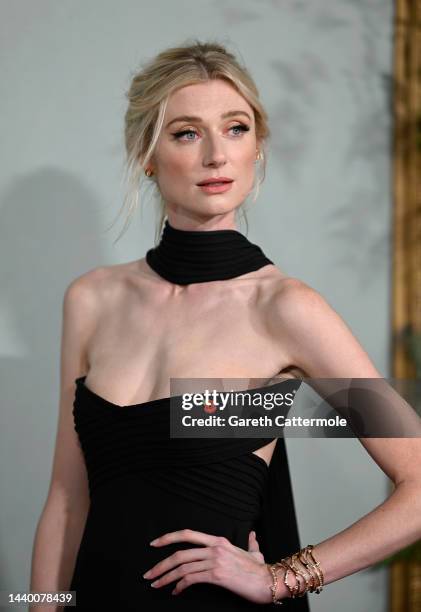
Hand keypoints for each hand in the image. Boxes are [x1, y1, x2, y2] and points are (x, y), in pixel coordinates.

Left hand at [142, 528, 273, 602]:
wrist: (269, 581)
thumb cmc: (260, 570)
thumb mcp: (254, 552)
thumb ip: (251, 543)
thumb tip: (253, 535)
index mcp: (218, 541)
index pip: (187, 534)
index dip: (168, 537)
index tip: (154, 544)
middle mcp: (214, 548)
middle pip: (179, 553)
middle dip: (160, 564)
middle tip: (148, 574)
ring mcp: (215, 561)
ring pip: (182, 567)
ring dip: (165, 577)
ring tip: (156, 585)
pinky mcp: (217, 576)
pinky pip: (191, 579)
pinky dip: (179, 586)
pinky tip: (175, 592)